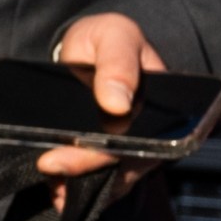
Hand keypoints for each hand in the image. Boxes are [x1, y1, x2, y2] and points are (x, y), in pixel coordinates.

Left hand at [39, 10, 166, 178]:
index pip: (156, 139)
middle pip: (127, 162)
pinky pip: (93, 178)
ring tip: (50, 179)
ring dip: (77, 181)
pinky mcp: (105, 155)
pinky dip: (71, 182)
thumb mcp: (116, 36)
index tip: (87, 150)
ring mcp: (131, 149)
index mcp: (171, 107)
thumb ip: (118, 64)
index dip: (125, 150)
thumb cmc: (110, 40)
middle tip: (50, 164)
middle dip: (88, 168)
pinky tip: (53, 184)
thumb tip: (118, 104)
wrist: (87, 48)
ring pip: (110, 177)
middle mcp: (156, 135)